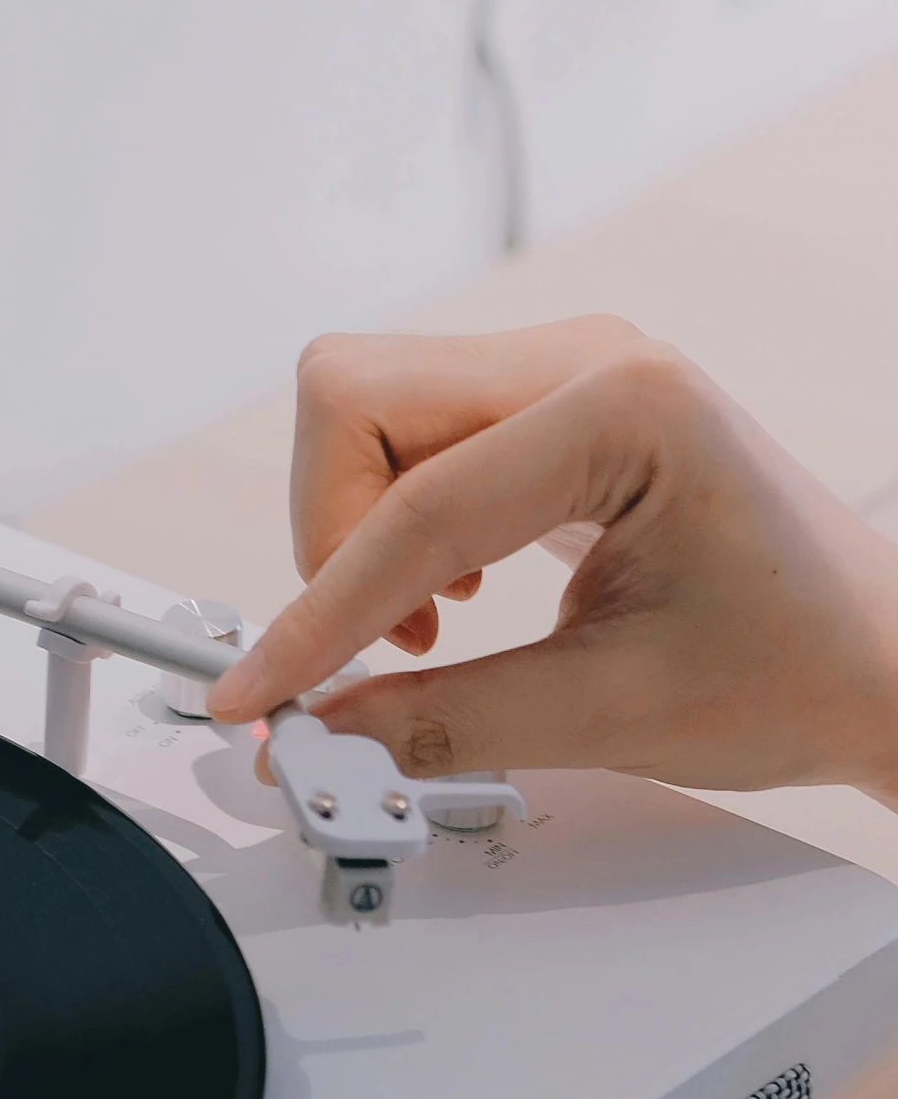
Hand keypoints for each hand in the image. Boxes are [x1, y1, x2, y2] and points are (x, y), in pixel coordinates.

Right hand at [209, 318, 897, 798]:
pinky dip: (398, 524)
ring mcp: (570, 376)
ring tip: (428, 632)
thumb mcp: (612, 715)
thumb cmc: (801, 665)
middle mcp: (591, 361)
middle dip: (329, 535)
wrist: (880, 664)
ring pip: (369, 411)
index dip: (319, 612)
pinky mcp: (555, 412)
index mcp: (628, 405)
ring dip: (361, 532)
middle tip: (370, 650)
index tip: (262, 694)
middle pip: (355, 399)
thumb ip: (445, 725)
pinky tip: (453, 597)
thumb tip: (321, 738)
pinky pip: (417, 437)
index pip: (412, 505)